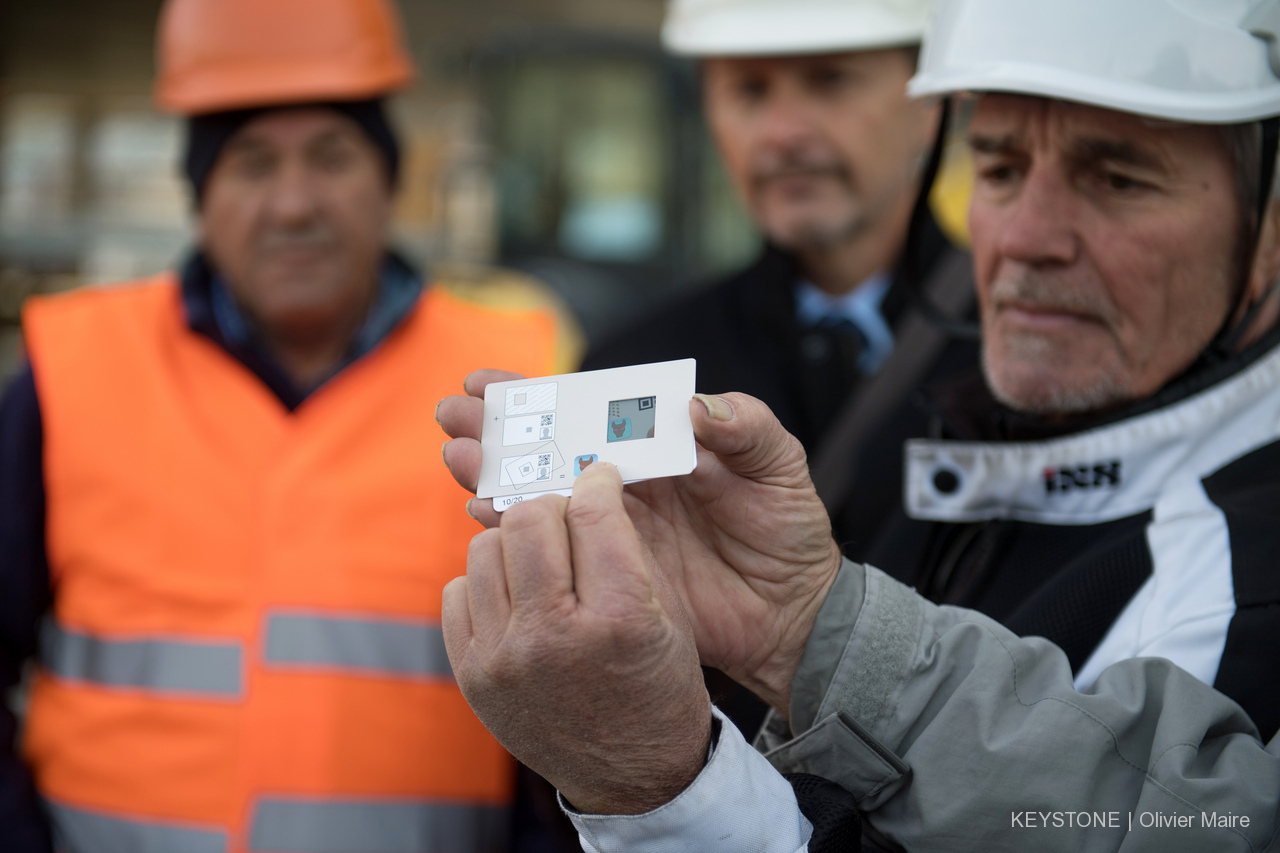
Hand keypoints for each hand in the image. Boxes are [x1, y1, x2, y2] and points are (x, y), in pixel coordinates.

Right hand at [438, 372, 841, 711]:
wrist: (794, 613)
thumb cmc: (790, 529)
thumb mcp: (780, 468)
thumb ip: (747, 429)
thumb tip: (698, 407)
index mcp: (657, 446)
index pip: (590, 408)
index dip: (540, 395)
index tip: (490, 384)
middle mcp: (623, 482)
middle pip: (550, 446)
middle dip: (498, 429)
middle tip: (451, 414)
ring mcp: (611, 528)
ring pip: (539, 493)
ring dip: (494, 474)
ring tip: (456, 456)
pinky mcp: (608, 572)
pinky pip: (554, 548)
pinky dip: (515, 530)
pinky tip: (482, 513)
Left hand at [442, 463, 711, 814]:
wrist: (633, 773)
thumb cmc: (657, 682)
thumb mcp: (665, 610)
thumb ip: (625, 544)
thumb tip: (583, 484)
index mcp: (619, 618)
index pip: (592, 512)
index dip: (597, 483)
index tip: (598, 479)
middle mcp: (554, 639)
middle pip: (529, 520)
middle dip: (554, 510)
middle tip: (569, 522)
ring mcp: (503, 660)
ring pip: (486, 547)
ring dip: (517, 545)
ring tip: (543, 566)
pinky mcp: (472, 677)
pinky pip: (458, 591)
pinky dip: (488, 586)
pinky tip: (518, 602)